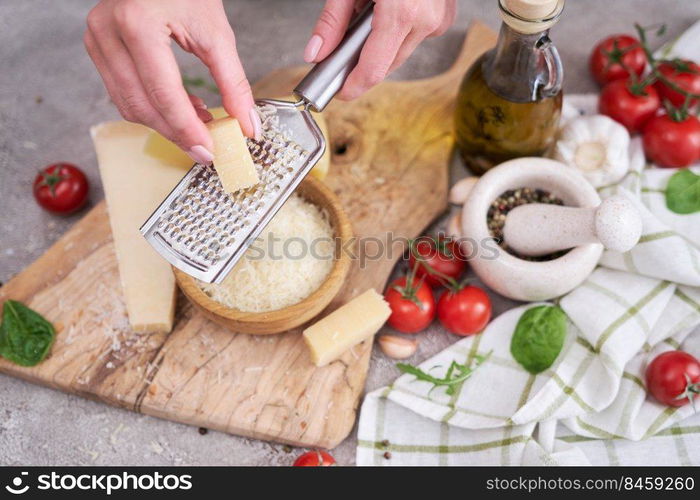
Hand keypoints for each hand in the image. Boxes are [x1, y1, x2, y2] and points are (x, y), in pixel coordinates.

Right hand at [84, 0, 261, 164]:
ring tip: (198, 124)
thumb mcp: (217, 33)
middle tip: (204, 148)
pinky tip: (180, 108)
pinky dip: (152, 108)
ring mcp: (98, 39)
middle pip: (141, 105)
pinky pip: (122, 93)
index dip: (186, 129)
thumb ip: (234, 82)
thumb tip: (248, 125)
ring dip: (164, 123)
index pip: (162, 93)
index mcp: (138, 23)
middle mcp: (108, 31)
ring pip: (128, 104)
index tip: (207, 150)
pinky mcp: (98, 46)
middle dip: (175, 132)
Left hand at [304, 0, 456, 99]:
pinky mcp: (446, 16)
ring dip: (381, 45)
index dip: (354, 86)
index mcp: (402, 13)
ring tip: (369, 15)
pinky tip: (390, 9)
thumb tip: (316, 54)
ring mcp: (440, 20)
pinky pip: (416, 36)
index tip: (340, 93)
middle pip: (387, 65)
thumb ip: (333, 20)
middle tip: (343, 52)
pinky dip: (399, 31)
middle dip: (364, 63)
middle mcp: (426, 21)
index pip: (374, 69)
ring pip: (401, 52)